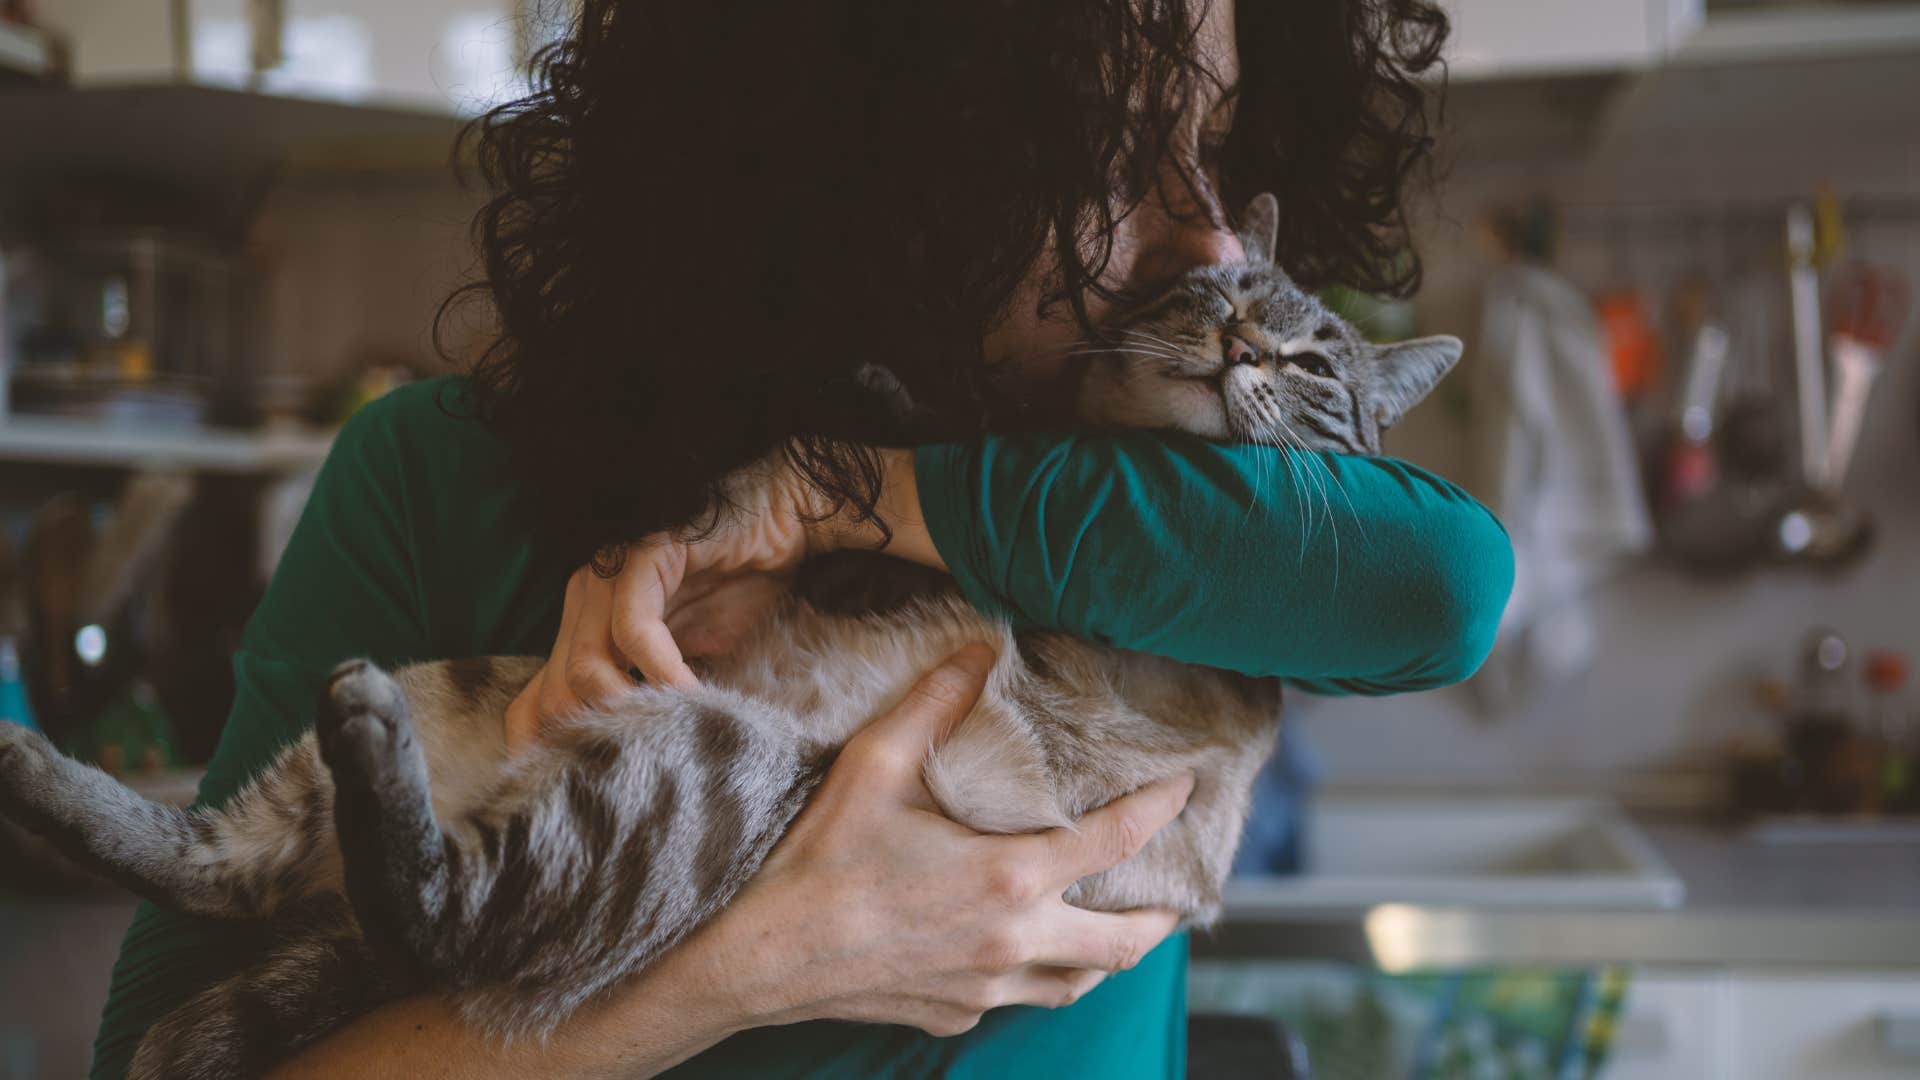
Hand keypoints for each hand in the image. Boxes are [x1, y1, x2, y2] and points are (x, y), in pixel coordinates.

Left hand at [506, 448, 939, 750]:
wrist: (784, 518)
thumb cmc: (742, 590)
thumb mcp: (690, 665)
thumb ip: (655, 702)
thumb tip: (642, 775)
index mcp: (582, 630)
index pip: (532, 706)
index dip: (548, 754)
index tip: (584, 800)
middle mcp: (582, 601)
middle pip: (555, 696)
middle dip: (596, 743)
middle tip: (642, 778)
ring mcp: (607, 576)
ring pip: (586, 668)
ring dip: (630, 713)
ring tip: (672, 740)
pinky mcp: (643, 556)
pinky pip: (634, 631)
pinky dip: (661, 675)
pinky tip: (694, 698)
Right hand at [665, 645, 1194, 1037]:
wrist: (762, 955)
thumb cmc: (819, 859)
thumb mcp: (876, 763)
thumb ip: (936, 702)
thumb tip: (981, 649)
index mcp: (1009, 877)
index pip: (1114, 842)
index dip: (1159, 809)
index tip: (1184, 787)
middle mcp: (1013, 941)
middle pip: (1123, 943)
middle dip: (1160, 916)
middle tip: (1174, 890)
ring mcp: (987, 986)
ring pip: (1078, 983)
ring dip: (1106, 955)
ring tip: (1113, 924)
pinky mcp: (957, 1012)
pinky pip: (1021, 997)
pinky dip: (1041, 973)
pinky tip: (1025, 948)